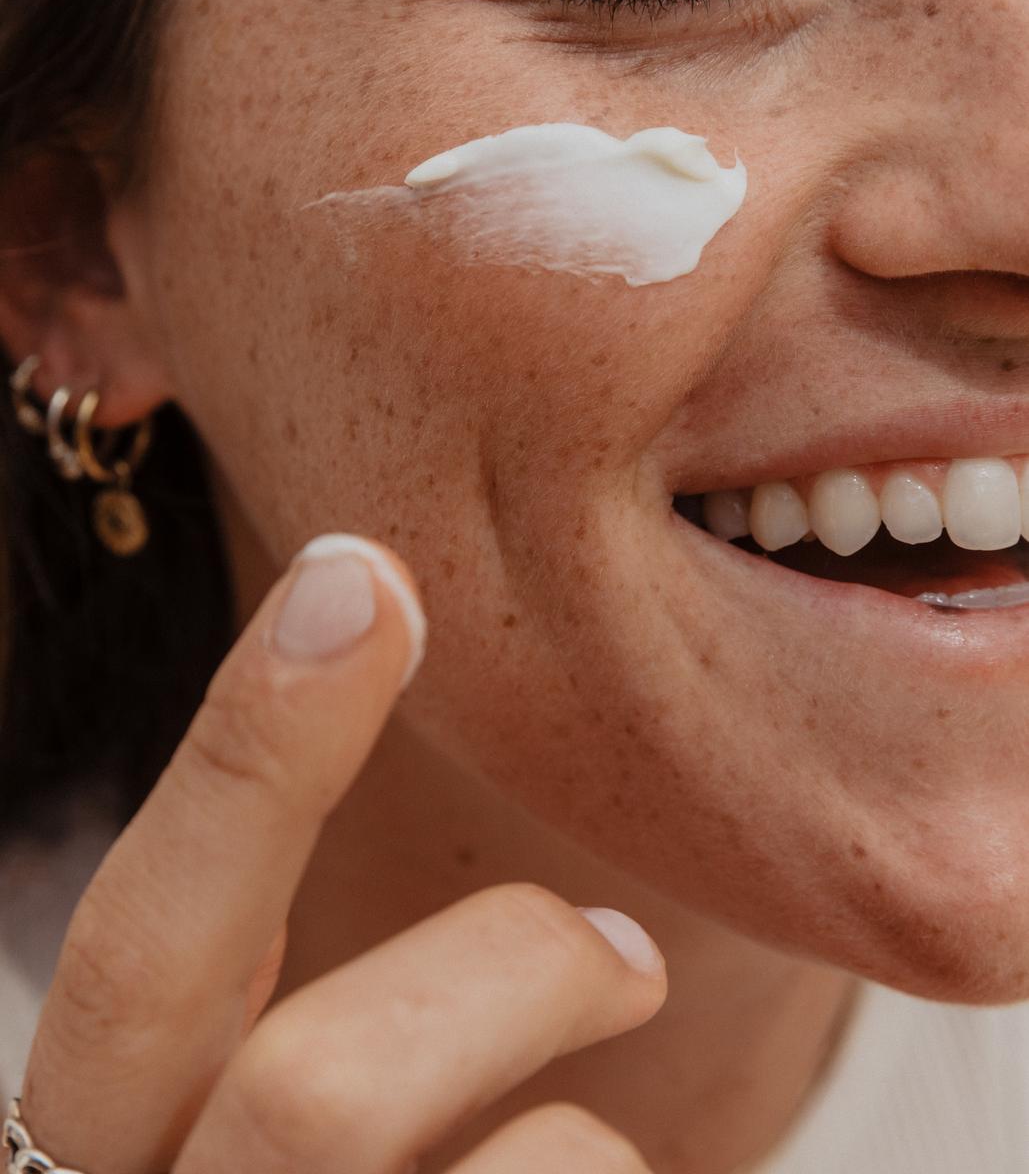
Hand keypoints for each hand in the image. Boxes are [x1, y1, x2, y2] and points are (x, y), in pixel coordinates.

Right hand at [15, 534, 666, 1172]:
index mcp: (102, 1153)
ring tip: (602, 1154)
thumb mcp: (245, 1128)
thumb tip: (452, 810)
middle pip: (320, 1096)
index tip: (360, 577)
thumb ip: (292, 1020)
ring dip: (589, 1149)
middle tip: (625, 955)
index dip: (246, 751)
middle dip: (505, 973)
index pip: (147, 941)